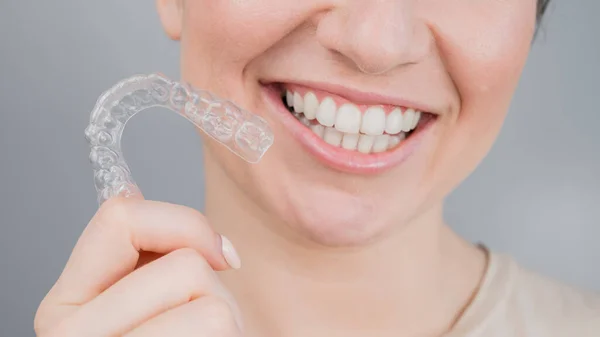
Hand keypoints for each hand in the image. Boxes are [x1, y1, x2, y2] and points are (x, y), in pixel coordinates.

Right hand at [34, 197, 242, 336]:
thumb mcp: (143, 298)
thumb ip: (137, 254)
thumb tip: (127, 192)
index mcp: (66, 304)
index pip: (120, 217)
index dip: (184, 222)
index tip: (215, 252)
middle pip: (183, 267)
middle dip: (212, 289)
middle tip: (203, 322)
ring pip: (208, 300)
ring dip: (225, 320)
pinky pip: (215, 326)